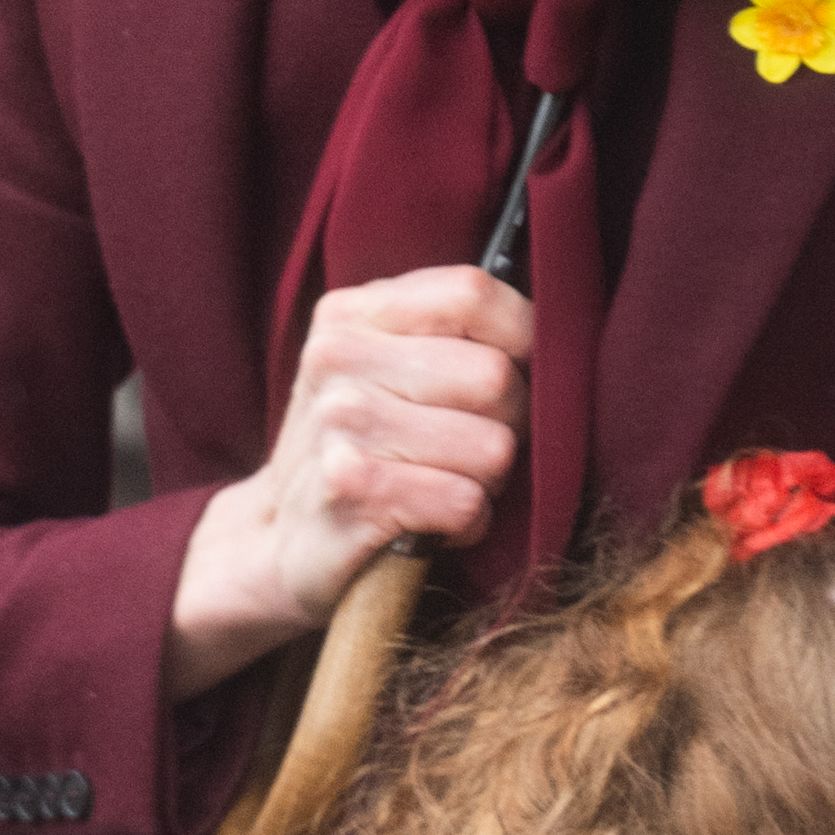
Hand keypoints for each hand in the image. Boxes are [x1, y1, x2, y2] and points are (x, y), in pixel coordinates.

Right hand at [164, 266, 531, 698]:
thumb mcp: (383, 369)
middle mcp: (338, 358)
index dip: (524, 335)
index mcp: (352, 313)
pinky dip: (467, 522)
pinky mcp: (351, 492)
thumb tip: (558, 322)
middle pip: (495, 376)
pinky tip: (433, 523)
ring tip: (449, 485)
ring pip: (492, 447)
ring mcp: (340, 424)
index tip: (524, 372)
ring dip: (488, 482)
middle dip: (511, 425)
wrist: (277, 542)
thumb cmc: (359, 448)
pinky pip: (465, 502)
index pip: (473, 292)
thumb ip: (449, 332)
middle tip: (475, 449)